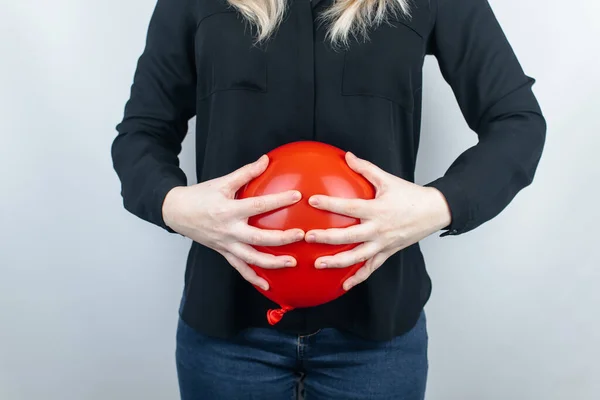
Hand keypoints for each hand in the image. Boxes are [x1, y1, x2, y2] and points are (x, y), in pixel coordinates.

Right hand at [162, 155, 304, 290]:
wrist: (176, 212)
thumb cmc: (199, 196)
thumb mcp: (222, 182)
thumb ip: (245, 173)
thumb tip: (265, 160)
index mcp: (229, 210)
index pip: (258, 205)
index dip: (278, 200)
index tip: (296, 196)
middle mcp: (228, 230)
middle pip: (259, 238)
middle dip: (282, 239)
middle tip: (301, 235)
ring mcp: (226, 244)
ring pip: (251, 258)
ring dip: (273, 263)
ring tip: (292, 262)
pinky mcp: (224, 252)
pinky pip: (240, 268)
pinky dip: (253, 278)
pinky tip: (267, 284)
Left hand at [305, 152, 451, 290]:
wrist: (434, 212)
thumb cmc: (410, 195)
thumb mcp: (388, 179)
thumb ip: (366, 168)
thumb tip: (347, 156)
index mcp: (377, 209)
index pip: (349, 207)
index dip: (330, 203)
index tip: (312, 200)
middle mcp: (379, 229)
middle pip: (349, 236)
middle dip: (327, 237)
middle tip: (308, 237)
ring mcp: (383, 244)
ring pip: (358, 257)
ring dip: (337, 262)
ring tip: (318, 264)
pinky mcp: (388, 253)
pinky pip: (371, 268)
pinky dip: (358, 278)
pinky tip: (343, 285)